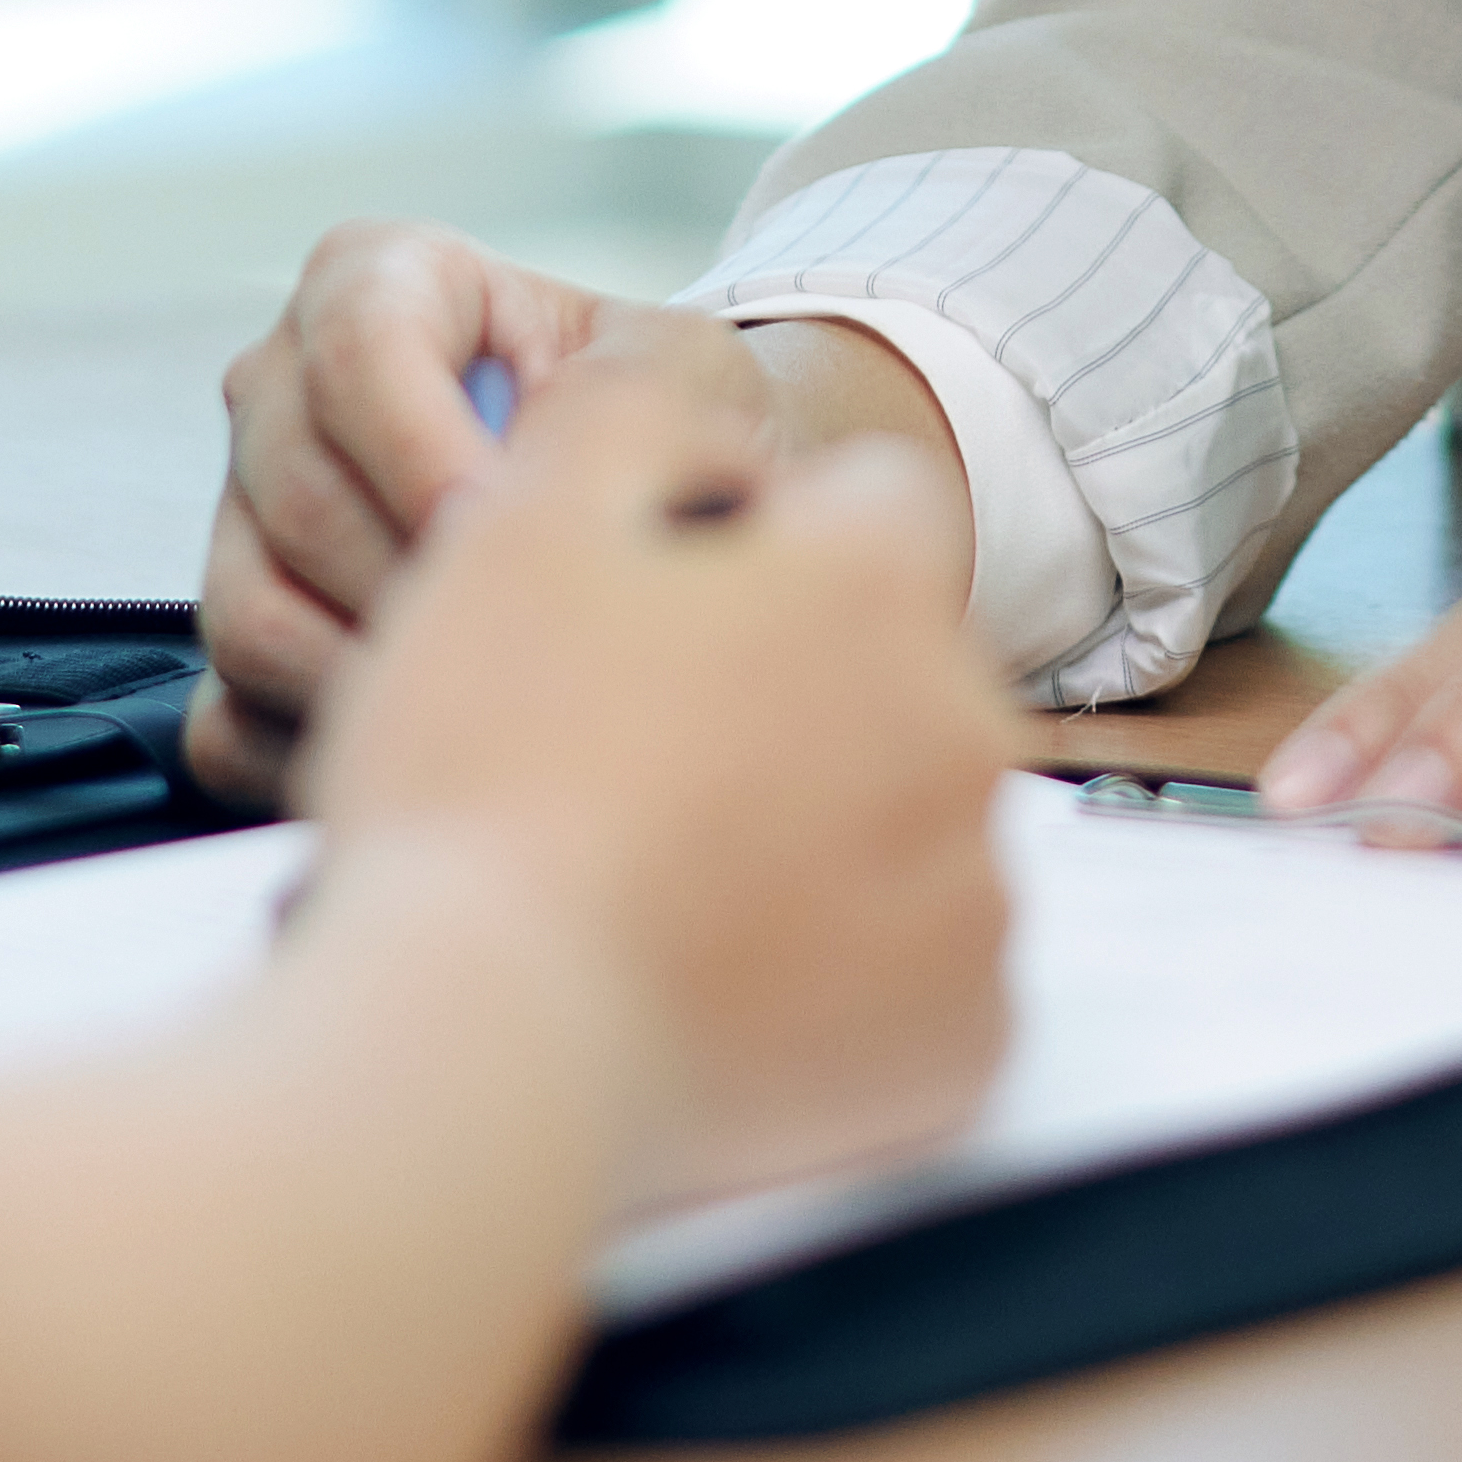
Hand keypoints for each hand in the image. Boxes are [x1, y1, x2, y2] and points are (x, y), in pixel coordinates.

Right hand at [194, 224, 697, 794]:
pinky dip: (321, 757)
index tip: (511, 530)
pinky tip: (427, 753)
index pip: (357, 348)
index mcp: (376, 282)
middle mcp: (284, 387)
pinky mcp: (243, 631)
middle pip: (299, 494)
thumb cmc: (671, 430)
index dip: (428, 452)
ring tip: (492, 700)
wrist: (668, 515)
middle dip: (421, 585)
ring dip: (376, 679)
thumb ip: (623, 393)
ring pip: (251, 614)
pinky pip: (228, 720)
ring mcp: (244, 515)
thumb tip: (531, 486)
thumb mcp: (678, 368)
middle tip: (528, 636)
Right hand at [285, 348, 1016, 1206]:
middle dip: (801, 694)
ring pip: (911, 820)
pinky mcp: (965, 1038)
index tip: (670, 614)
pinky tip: (728, 979)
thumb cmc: (490, 777)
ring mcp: (977, 894)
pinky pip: (925, 974)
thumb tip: (704, 434)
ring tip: (673, 882)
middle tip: (650, 761)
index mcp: (872, 581)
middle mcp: (963, 725)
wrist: (483, 1045)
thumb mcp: (520, 524)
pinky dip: (848, 977)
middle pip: (896, 669)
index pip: (871, 502)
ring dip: (825, 833)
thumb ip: (626, 416)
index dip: (765, 545)